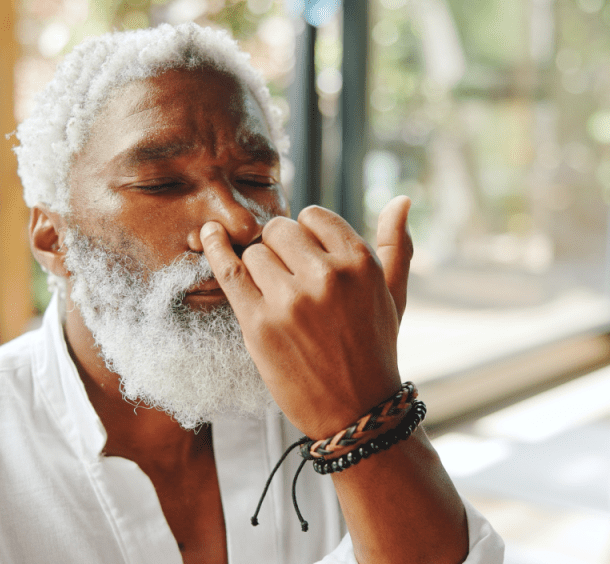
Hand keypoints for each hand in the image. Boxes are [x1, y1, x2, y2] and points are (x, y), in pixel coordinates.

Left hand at [200, 196, 414, 438]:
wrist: (357, 412)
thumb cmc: (374, 349)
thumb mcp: (393, 294)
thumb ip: (397, 243)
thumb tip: (401, 197)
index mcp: (360, 263)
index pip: (313, 216)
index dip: (306, 235)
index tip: (307, 258)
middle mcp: (327, 276)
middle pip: (279, 230)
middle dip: (279, 249)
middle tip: (289, 280)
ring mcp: (291, 300)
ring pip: (254, 252)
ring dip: (258, 269)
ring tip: (276, 298)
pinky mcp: (259, 324)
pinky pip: (228, 271)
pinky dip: (214, 248)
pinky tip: (208, 234)